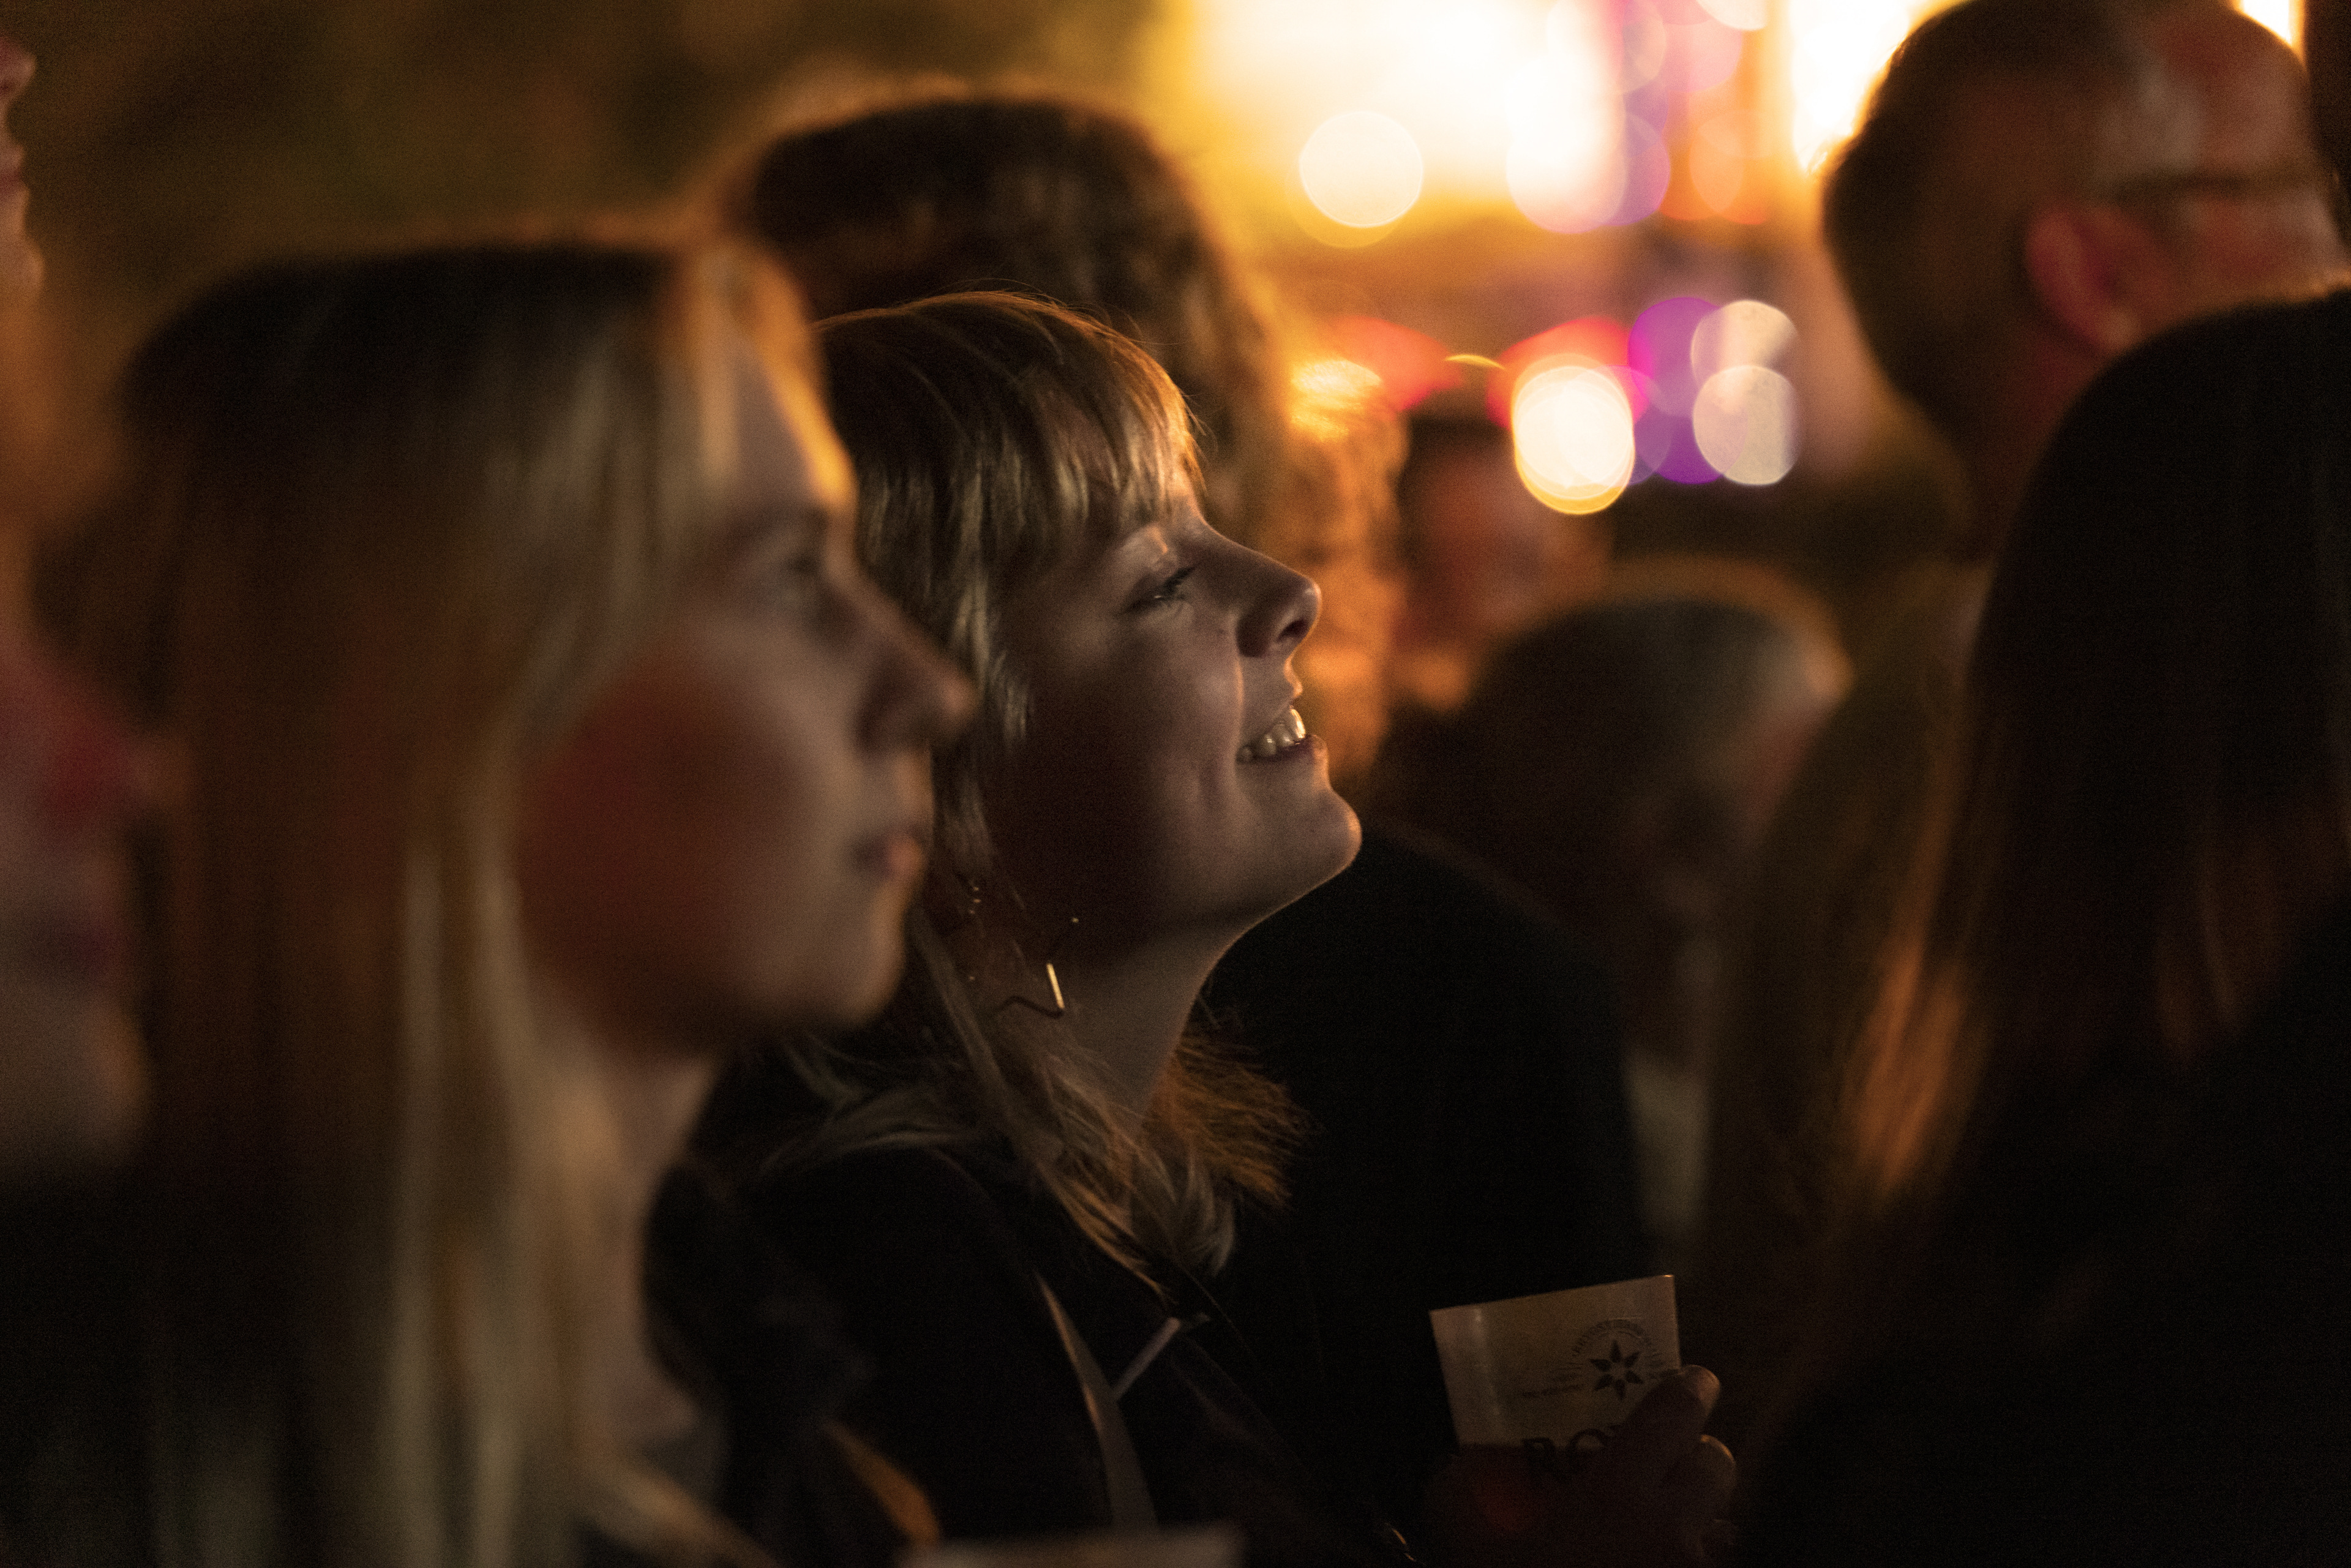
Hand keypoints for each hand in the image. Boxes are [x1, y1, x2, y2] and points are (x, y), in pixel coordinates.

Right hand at [1421, 1366, 1737, 1567]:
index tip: (1693, 1378)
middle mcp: (1675, 1530)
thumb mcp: (1475, 1556)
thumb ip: (1460, 1504)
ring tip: (1675, 1532)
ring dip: (1709, 1519)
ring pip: (1729, 1526)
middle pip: (1717, 1463)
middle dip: (1700, 1454)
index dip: (1687, 1389)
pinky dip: (1705, 1564)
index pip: (1671, 1416)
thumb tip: (1452, 1466)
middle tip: (1671, 1463)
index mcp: (1618, 1496)